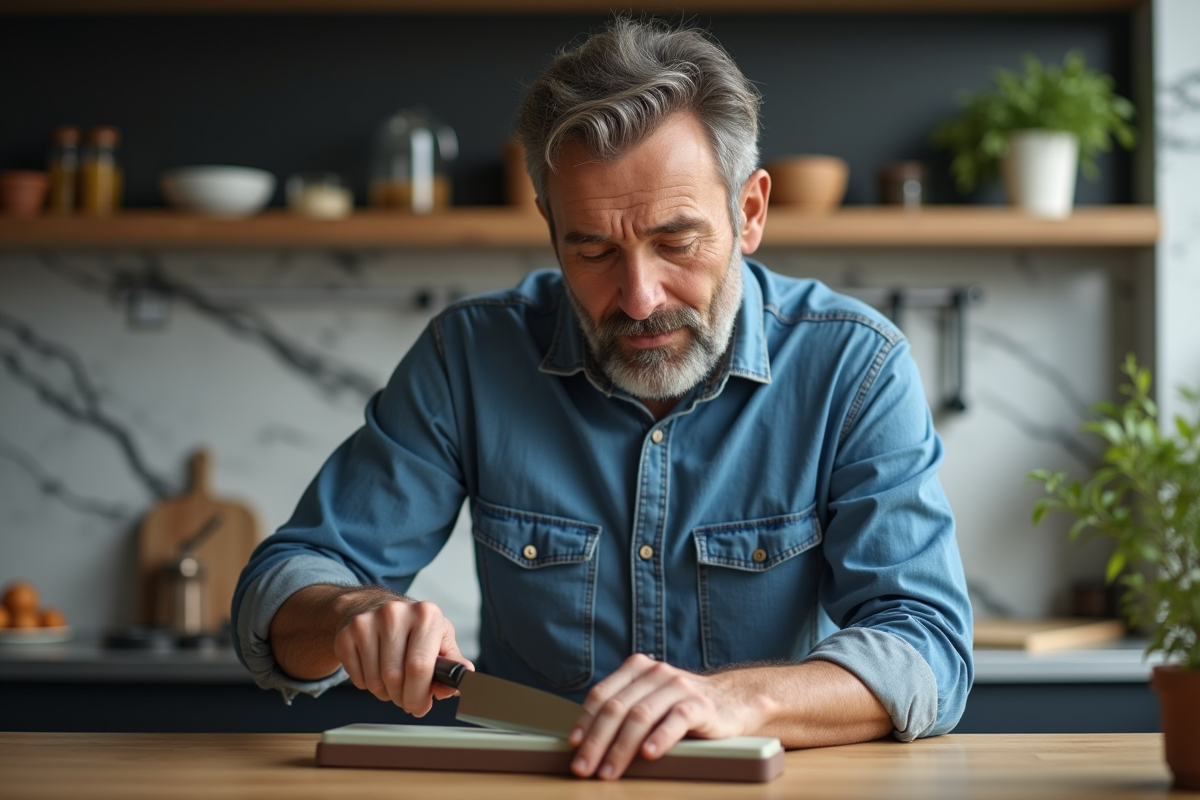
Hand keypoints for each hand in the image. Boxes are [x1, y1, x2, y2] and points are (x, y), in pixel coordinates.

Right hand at [333, 598, 472, 716]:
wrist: (373, 607)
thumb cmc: (413, 628)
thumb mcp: (439, 638)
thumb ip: (452, 663)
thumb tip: (463, 681)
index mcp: (426, 614)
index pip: (420, 667)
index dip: (420, 694)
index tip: (421, 706)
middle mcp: (395, 613)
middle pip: (395, 678)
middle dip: (404, 698)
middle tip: (408, 699)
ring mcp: (367, 622)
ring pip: (375, 682)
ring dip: (386, 694)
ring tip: (393, 682)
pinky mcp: (346, 635)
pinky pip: (358, 679)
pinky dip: (368, 686)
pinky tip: (375, 670)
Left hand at [568, 654, 761, 779]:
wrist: (732, 702)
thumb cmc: (681, 707)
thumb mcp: (649, 700)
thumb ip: (624, 709)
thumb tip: (585, 742)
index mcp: (638, 668)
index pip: (602, 694)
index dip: (585, 722)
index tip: (574, 747)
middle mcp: (656, 673)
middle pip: (617, 708)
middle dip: (596, 741)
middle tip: (584, 768)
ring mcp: (679, 687)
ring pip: (641, 716)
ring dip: (620, 747)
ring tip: (610, 770)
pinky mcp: (701, 705)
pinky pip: (676, 720)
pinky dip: (659, 738)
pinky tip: (649, 754)